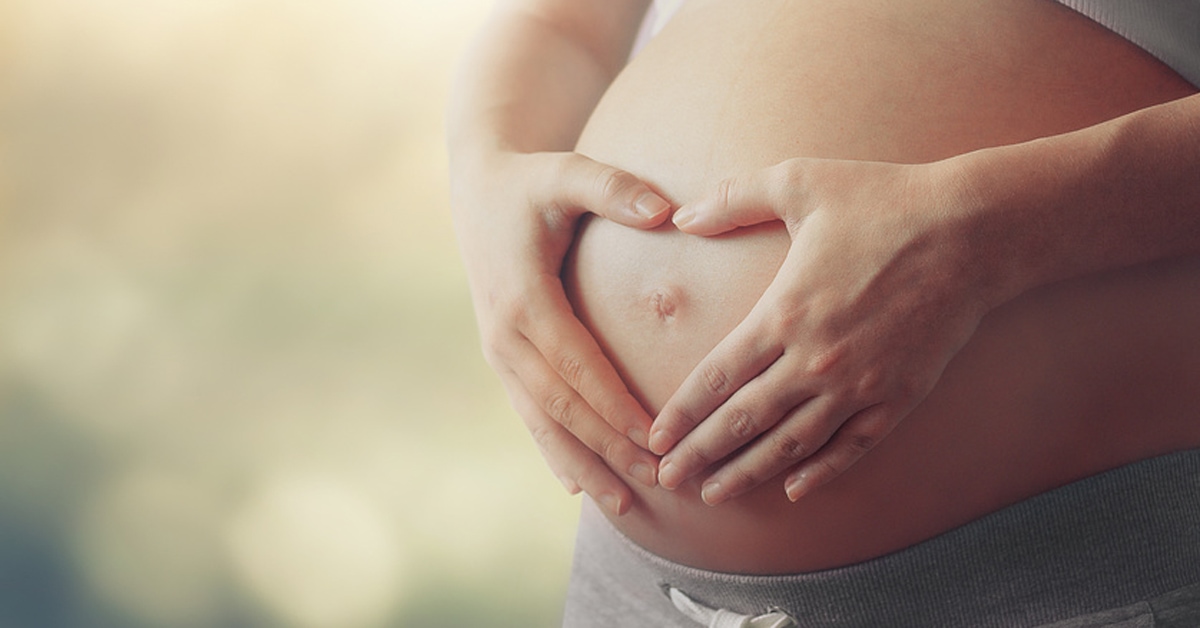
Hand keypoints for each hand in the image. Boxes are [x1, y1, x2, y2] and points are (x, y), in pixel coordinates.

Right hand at [450, 150, 670, 515]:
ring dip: (581, 464)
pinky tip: (576, 483)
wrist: (478, 190)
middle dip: (606, 448)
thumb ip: (613, 188)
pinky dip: (553, 449)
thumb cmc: (530, 182)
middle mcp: (504, 335)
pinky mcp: (502, 357)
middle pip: (561, 406)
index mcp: (522, 298)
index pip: (576, 366)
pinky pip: (529, 413)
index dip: (613, 406)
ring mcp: (499, 351)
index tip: (653, 439)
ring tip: (621, 505)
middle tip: (654, 483)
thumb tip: (665, 211)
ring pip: (542, 422)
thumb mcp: (566, 173)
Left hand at [648, 157, 991, 504]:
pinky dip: (821, 472)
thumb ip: (735, 198)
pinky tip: (794, 489)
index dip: (681, 414)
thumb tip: (681, 215)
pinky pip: (851, 447)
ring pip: (791, 444)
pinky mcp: (899, 397)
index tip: (655, 439)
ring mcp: (859, 384)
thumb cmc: (885, 200)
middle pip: (744, 420)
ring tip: (715, 496)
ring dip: (749, 472)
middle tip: (668, 481)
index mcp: (784, 312)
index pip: (716, 378)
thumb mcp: (801, 182)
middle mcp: (816, 359)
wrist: (974, 230)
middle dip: (701, 454)